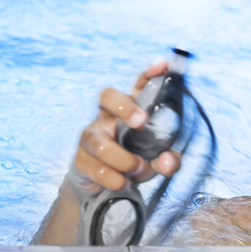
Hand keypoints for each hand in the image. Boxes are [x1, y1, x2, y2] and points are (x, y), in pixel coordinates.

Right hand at [68, 61, 180, 198]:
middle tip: (141, 122)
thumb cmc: (134, 161)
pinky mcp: (81, 160)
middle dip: (124, 106)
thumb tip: (169, 162)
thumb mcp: (156, 160)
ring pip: (100, 142)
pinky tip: (124, 183)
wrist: (104, 185)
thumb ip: (169, 160)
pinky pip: (94, 167)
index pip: (138, 85)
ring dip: (123, 158)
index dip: (149, 74)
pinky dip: (113, 178)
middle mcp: (108, 118)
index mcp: (131, 111)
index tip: (164, 66)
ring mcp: (92, 137)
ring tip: (139, 168)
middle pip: (106, 96)